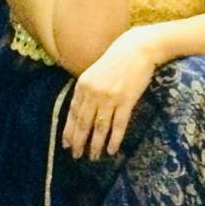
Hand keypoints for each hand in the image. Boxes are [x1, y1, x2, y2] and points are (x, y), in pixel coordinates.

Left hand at [63, 28, 156, 159]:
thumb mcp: (95, 72)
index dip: (69, 131)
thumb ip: (88, 90)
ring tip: (94, 157)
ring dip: (95, 144)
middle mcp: (93, 93)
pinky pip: (118, 125)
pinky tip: (111, 149)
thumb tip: (81, 112)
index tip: (66, 145)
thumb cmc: (117, 59)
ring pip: (99, 127)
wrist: (138, 48)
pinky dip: (114, 139)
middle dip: (79, 142)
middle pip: (84, 123)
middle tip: (77, 156)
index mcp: (83, 85)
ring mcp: (110, 97)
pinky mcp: (126, 100)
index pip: (73, 113)